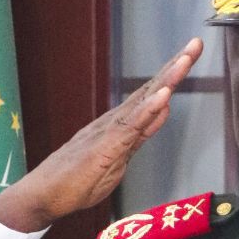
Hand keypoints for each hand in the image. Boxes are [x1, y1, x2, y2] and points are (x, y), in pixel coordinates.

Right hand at [0, 38, 203, 232]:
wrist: (43, 195)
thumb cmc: (76, 180)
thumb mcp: (120, 157)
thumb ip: (141, 133)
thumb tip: (162, 109)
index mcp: (121, 123)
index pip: (152, 94)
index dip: (172, 74)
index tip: (190, 54)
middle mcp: (116, 120)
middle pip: (151, 89)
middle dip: (175, 66)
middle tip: (195, 43)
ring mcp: (109, 131)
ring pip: (143, 101)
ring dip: (166, 80)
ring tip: (185, 60)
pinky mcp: (105, 146)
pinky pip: (131, 126)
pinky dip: (148, 109)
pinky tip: (164, 95)